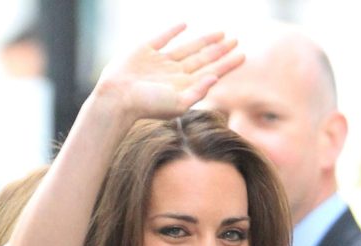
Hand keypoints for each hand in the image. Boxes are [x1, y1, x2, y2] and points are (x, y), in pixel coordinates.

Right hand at [93, 24, 243, 121]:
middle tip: (236, 40)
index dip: (227, 64)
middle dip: (220, 51)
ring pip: (188, 48)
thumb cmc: (147, 105)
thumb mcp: (177, 104)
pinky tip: (185, 25)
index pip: (210, 73)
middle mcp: (173, 74)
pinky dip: (173, 31)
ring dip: (204, 41)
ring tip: (221, 33)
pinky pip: (163, 38)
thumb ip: (198, 93)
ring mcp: (159, 63)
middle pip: (203, 60)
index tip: (243, 55)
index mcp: (183, 87)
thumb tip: (216, 79)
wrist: (117, 99)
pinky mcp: (144, 52)